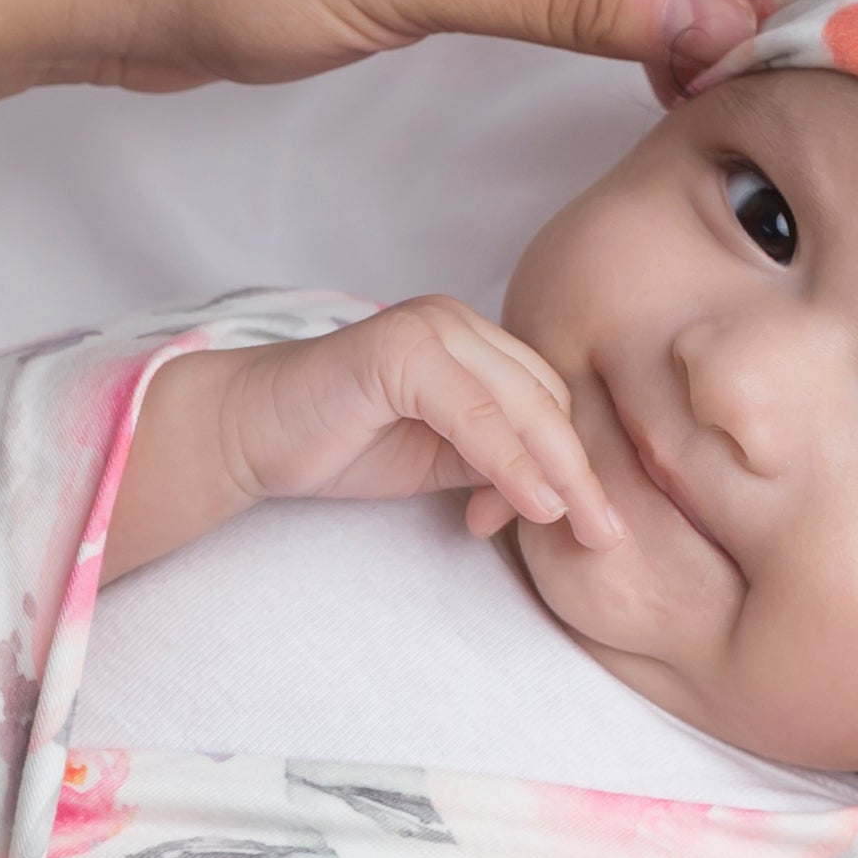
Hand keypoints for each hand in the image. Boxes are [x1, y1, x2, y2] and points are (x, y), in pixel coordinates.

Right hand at [108, 298, 626, 581]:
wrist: (250, 434)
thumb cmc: (337, 444)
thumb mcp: (438, 461)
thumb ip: (495, 464)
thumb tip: (558, 496)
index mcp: (471, 341)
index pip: (550, 400)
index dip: (571, 464)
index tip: (591, 527)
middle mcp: (457, 322)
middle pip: (549, 399)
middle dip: (582, 471)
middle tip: (608, 535)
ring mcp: (429, 329)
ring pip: (522, 403)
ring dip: (558, 470)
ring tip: (583, 527)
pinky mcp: (399, 350)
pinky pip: (475, 412)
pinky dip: (510, 461)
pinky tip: (533, 504)